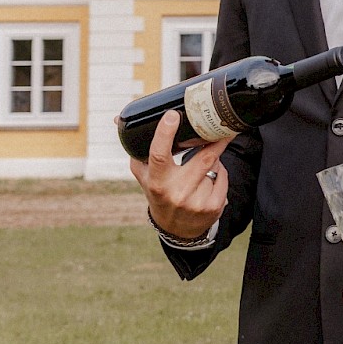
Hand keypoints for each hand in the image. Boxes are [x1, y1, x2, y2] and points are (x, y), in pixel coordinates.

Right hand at [127, 111, 229, 239]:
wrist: (175, 228)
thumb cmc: (159, 192)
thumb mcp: (145, 175)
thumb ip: (136, 148)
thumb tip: (118, 119)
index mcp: (156, 182)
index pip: (159, 155)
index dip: (165, 134)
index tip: (172, 115)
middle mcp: (176, 193)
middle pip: (203, 157)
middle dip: (215, 139)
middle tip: (220, 125)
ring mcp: (196, 202)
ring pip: (215, 165)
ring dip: (213, 159)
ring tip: (201, 166)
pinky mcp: (213, 207)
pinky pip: (224, 177)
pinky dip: (220, 172)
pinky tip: (210, 178)